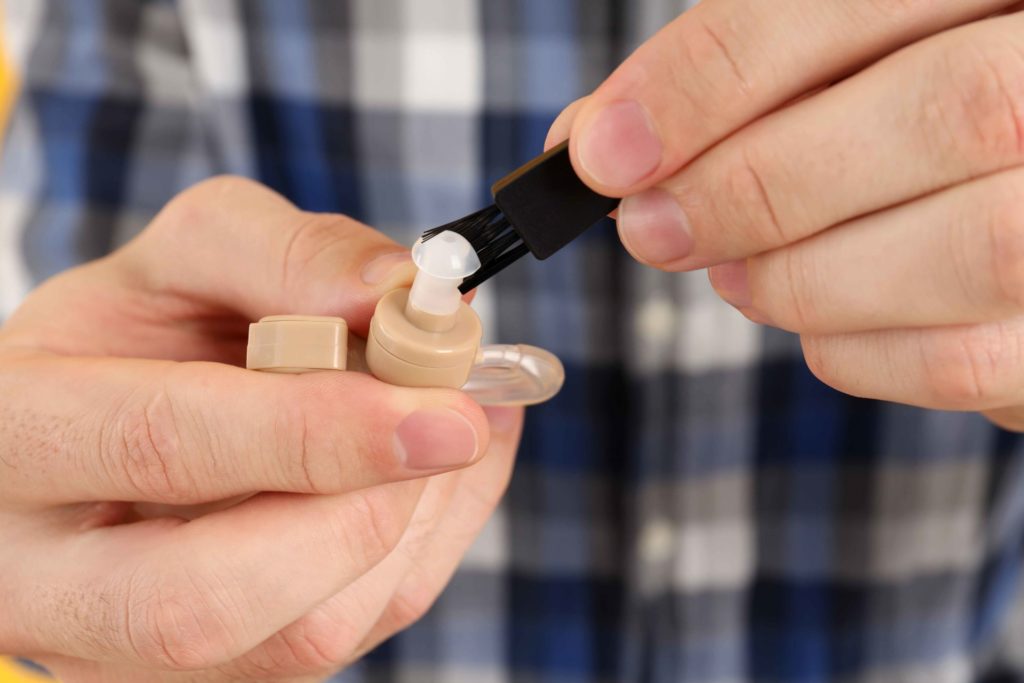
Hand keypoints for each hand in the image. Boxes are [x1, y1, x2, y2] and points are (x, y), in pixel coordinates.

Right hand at [0, 176, 522, 681]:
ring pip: (297, 639)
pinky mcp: (211, 677)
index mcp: (19, 434)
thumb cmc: (144, 333)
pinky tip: (428, 476)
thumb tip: (393, 295)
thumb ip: (285, 253)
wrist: (111, 420)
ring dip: (407, 526)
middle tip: (455, 428)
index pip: (159, 445)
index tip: (438, 409)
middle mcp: (47, 577)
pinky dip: (419, 550)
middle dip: (362, 512)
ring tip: (439, 429)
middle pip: (206, 600)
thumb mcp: (189, 257)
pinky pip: (345, 639)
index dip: (310, 431)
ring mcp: (126, 653)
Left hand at [549, 2, 1023, 429]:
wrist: (1007, 184)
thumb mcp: (837, 59)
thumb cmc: (908, 107)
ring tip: (731, 274)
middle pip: (946, 115)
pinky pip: (972, 360)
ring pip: (973, 248)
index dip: (717, 77)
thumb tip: (597, 140)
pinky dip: (857, 350)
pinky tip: (811, 322)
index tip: (603, 151)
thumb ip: (733, 82)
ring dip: (805, 276)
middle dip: (757, 185)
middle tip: (650, 227)